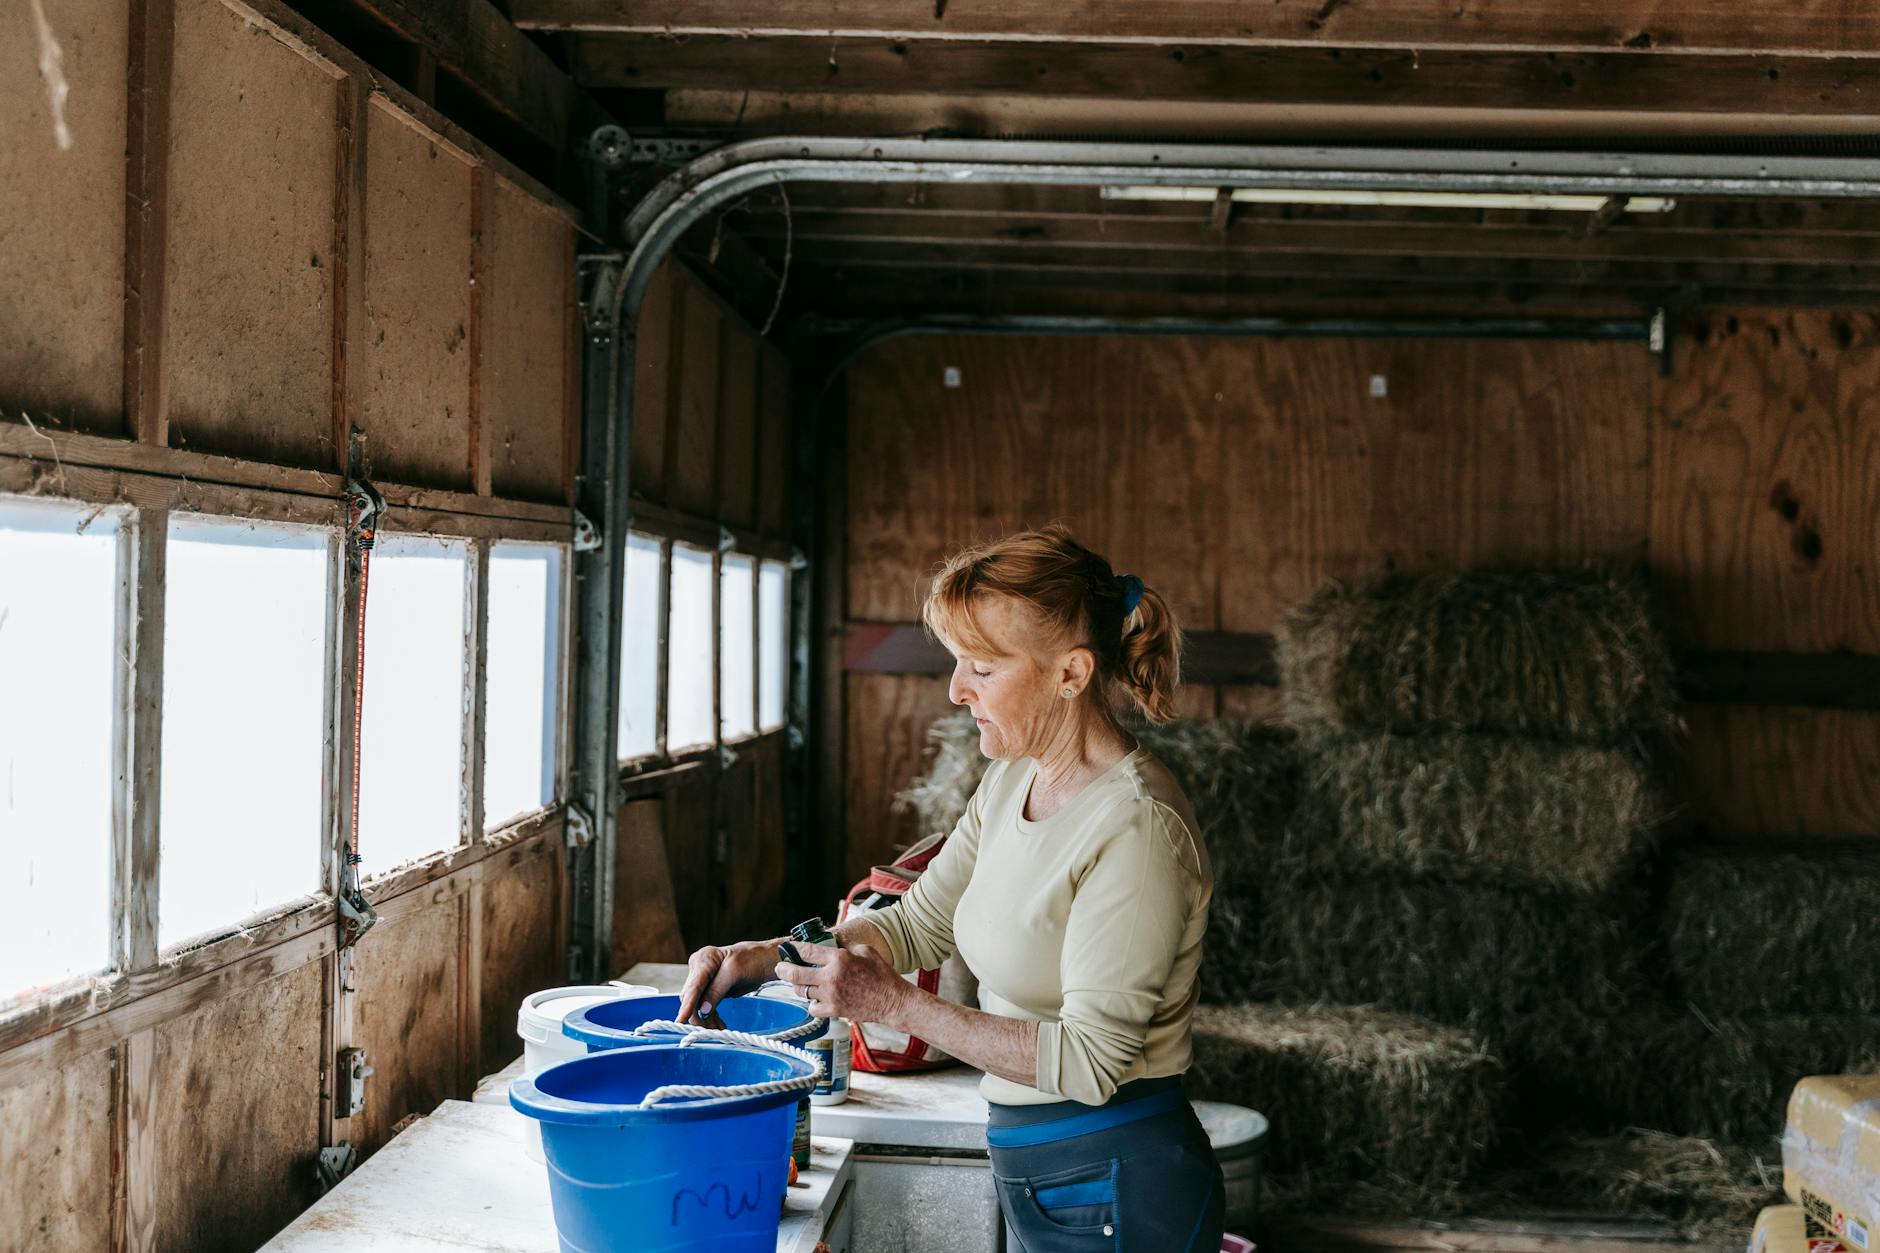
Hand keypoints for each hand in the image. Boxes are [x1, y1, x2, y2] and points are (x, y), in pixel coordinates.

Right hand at [676, 941, 775, 1023]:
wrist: (765, 960)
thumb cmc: (752, 960)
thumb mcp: (734, 974)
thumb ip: (716, 991)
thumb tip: (702, 1010)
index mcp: (704, 959)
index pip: (693, 986)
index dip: (687, 1005)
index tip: (681, 1020)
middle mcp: (699, 967)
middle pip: (691, 996)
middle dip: (698, 1016)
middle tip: (709, 1031)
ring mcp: (704, 977)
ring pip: (697, 1003)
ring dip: (705, 1018)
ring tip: (717, 1030)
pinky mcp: (710, 987)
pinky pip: (705, 1004)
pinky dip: (710, 1015)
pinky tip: (718, 1024)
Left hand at [772, 943, 908, 1023]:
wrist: (892, 1001)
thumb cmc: (882, 974)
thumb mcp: (866, 950)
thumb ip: (846, 946)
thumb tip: (832, 945)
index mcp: (839, 958)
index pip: (807, 951)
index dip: (795, 949)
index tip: (790, 949)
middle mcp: (831, 977)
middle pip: (796, 974)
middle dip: (784, 970)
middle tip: (780, 968)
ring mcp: (831, 995)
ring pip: (802, 991)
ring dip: (798, 987)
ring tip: (799, 983)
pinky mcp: (834, 1010)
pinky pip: (812, 1007)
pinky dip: (812, 1003)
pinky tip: (816, 998)